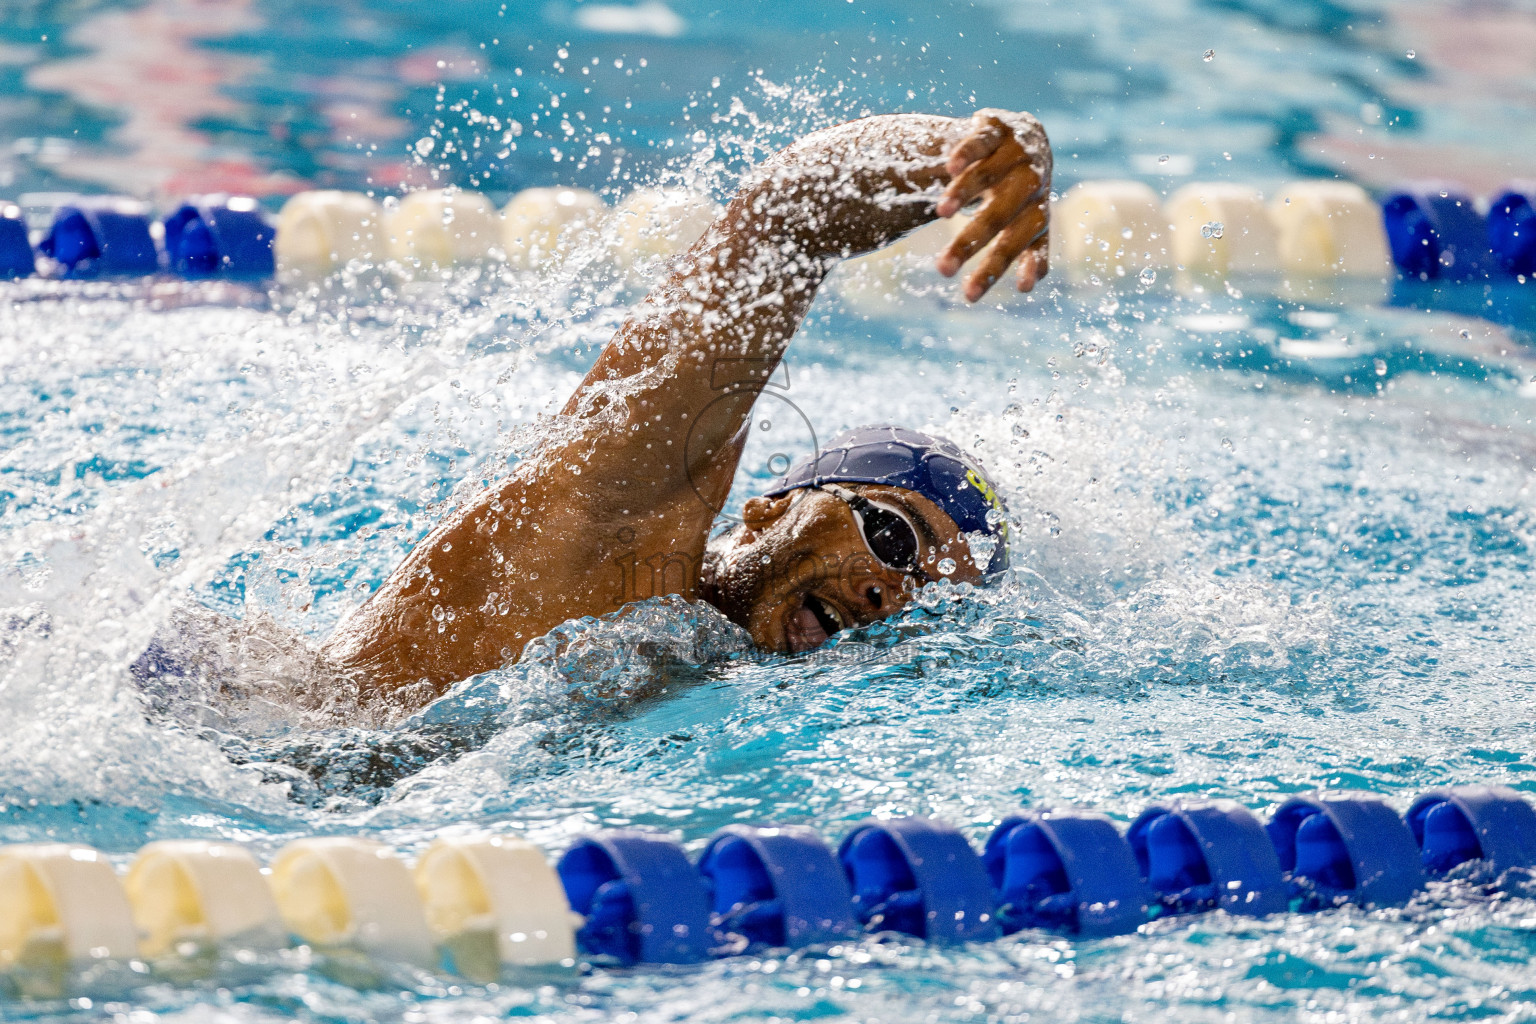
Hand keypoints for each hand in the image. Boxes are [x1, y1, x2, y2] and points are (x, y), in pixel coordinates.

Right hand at [934, 109, 1051, 300]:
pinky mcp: (997, 127)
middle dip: (970, 242)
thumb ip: (1028, 251)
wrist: (1023, 137)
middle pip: (999, 216)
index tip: (973, 294)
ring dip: (964, 193)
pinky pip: (982, 140)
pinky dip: (967, 154)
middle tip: (942, 270)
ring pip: (988, 175)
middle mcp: (1031, 182)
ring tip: (941, 214)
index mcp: (1037, 211)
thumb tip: (1030, 286)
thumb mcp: (1025, 222)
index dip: (997, 266)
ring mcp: (1016, 152)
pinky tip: (950, 168)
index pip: (1017, 244)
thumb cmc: (1018, 193)